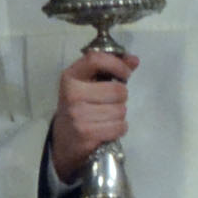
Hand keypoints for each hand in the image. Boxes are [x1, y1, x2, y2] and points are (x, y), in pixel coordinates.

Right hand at [49, 46, 134, 178]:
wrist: (64, 139)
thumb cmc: (80, 106)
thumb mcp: (89, 85)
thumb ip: (111, 69)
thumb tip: (134, 60)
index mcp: (71, 77)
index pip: (96, 59)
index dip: (117, 64)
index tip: (125, 73)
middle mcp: (72, 94)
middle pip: (118, 90)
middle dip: (121, 97)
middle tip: (110, 102)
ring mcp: (78, 114)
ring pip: (121, 110)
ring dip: (119, 115)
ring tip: (106, 116)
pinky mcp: (86, 133)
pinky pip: (119, 127)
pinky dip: (119, 128)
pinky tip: (107, 128)